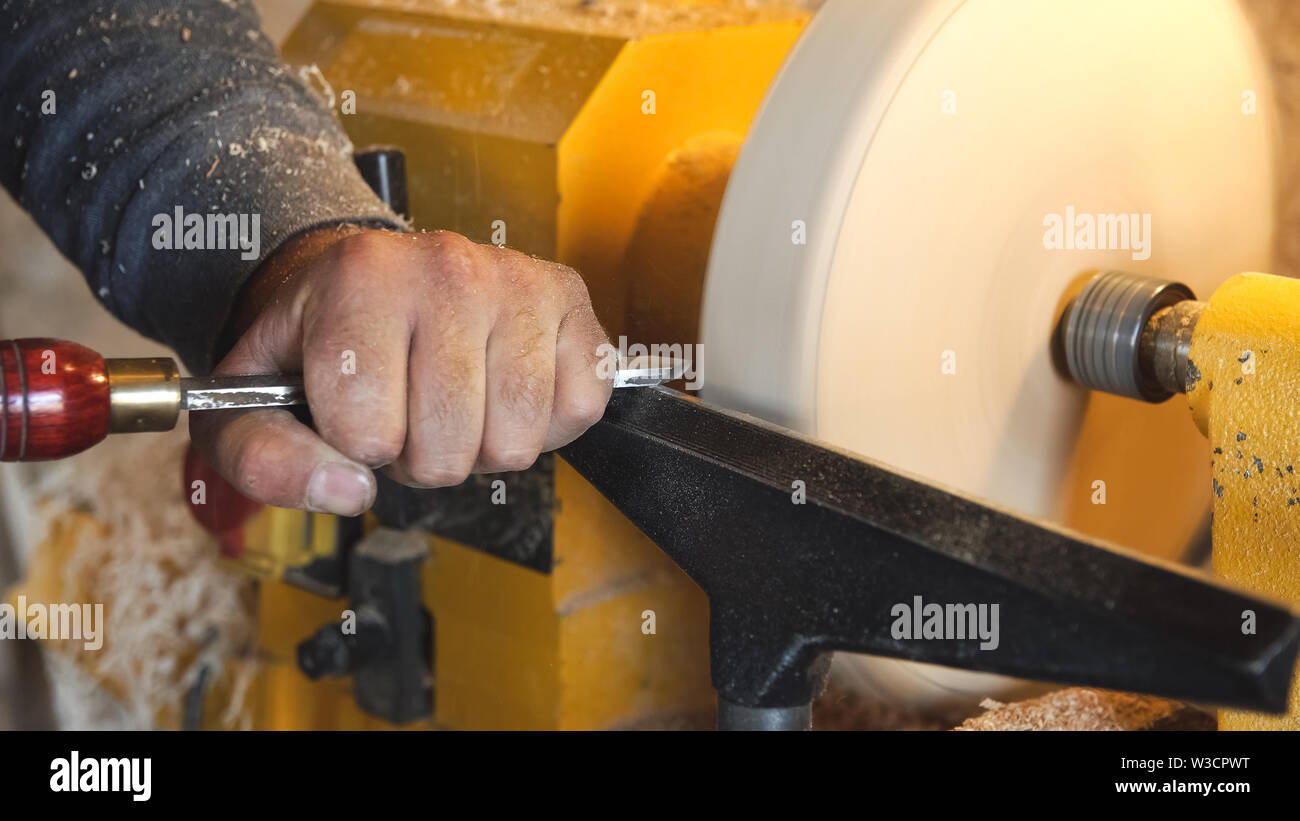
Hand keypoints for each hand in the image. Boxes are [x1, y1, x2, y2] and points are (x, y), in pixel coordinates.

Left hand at [188, 226, 612, 515]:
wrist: (372, 281)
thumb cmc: (318, 345)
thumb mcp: (250, 402)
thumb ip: (264, 458)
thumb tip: (348, 490)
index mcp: (360, 280)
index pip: (368, 434)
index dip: (356, 447)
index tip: (350, 409)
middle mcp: (446, 266)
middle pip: (448, 447)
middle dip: (422, 456)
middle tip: (406, 410)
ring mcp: (517, 280)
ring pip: (516, 440)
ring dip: (481, 445)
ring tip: (453, 400)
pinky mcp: (570, 297)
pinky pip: (579, 409)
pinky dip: (543, 425)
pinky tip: (504, 391)